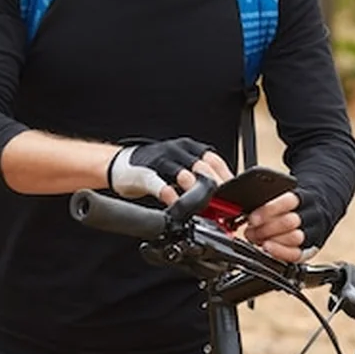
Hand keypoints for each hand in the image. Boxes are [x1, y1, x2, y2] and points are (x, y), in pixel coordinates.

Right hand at [107, 137, 232, 204]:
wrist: (119, 165)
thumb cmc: (153, 168)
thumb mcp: (179, 169)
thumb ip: (197, 179)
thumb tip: (219, 198)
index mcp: (189, 149)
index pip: (214, 160)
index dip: (226, 176)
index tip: (235, 193)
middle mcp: (177, 152)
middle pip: (202, 167)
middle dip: (215, 185)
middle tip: (224, 203)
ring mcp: (160, 161)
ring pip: (183, 173)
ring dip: (195, 189)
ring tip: (204, 204)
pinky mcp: (144, 173)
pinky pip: (159, 183)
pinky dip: (169, 194)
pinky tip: (175, 204)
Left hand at [243, 187, 326, 262]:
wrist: (313, 217)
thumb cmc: (290, 208)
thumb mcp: (281, 199)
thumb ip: (267, 203)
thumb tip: (247, 215)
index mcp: (304, 198)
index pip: (289, 200)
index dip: (269, 210)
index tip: (252, 219)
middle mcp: (312, 215)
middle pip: (291, 221)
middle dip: (267, 228)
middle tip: (252, 231)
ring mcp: (313, 233)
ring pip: (296, 238)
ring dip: (273, 241)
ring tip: (259, 240)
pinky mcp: (310, 250)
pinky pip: (297, 254)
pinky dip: (280, 252)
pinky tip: (268, 249)